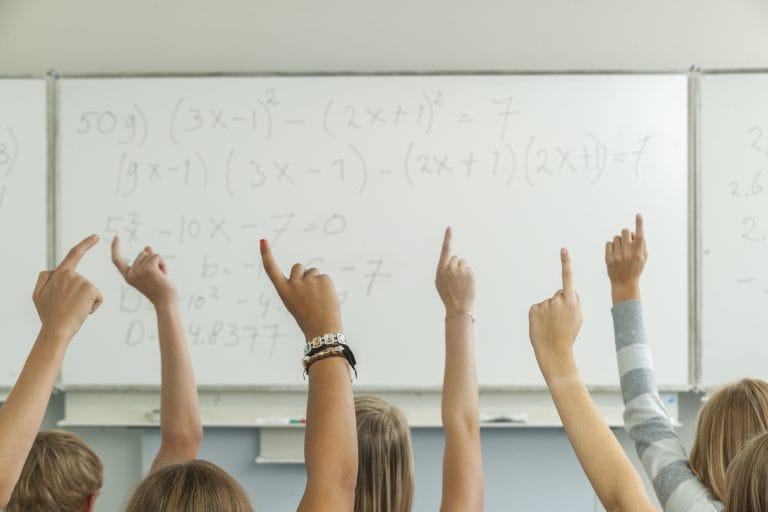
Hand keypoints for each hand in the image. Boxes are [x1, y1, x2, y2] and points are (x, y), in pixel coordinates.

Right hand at [33, 235, 102, 338]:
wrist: (56, 329)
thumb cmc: (48, 314)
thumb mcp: (38, 295)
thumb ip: (44, 279)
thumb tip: (52, 270)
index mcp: (58, 273)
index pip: (73, 254)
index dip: (85, 244)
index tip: (96, 236)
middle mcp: (70, 274)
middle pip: (83, 284)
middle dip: (80, 297)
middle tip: (67, 308)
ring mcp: (81, 280)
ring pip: (90, 292)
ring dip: (85, 303)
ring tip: (73, 310)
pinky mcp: (91, 289)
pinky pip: (97, 299)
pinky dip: (93, 307)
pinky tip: (82, 311)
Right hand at [111, 237, 176, 307]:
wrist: (166, 302)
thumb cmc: (160, 290)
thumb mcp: (151, 273)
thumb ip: (148, 260)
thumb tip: (147, 247)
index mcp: (128, 276)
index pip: (117, 261)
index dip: (115, 248)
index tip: (116, 237)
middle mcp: (130, 274)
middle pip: (142, 254)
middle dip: (153, 261)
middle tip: (157, 277)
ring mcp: (138, 271)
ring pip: (150, 254)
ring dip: (159, 263)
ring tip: (161, 277)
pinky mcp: (148, 268)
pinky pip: (157, 256)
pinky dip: (163, 264)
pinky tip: (164, 275)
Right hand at [260, 239, 342, 339]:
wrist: (322, 330)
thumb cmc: (308, 318)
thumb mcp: (296, 302)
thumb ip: (298, 287)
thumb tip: (310, 272)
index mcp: (284, 291)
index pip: (272, 270)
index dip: (266, 255)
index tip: (263, 241)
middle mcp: (294, 284)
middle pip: (298, 267)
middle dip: (304, 274)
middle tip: (310, 293)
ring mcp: (309, 281)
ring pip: (313, 272)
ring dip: (316, 281)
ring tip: (319, 299)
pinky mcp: (323, 280)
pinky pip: (324, 277)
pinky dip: (327, 286)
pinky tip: (326, 298)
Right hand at [435, 227, 474, 315]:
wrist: (458, 307)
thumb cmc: (448, 295)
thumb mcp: (440, 282)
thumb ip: (444, 270)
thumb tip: (452, 261)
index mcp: (441, 270)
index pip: (445, 250)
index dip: (447, 238)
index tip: (450, 228)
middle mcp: (450, 267)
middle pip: (456, 258)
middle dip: (456, 265)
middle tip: (455, 279)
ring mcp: (461, 270)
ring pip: (464, 263)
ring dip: (463, 270)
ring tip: (461, 282)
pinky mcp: (470, 273)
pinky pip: (470, 269)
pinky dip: (469, 275)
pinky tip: (466, 284)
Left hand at [528, 248, 582, 364]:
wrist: (554, 350)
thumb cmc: (568, 334)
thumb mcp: (577, 317)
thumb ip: (574, 301)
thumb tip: (567, 292)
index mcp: (571, 301)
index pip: (568, 278)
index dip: (566, 263)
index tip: (563, 250)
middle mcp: (557, 300)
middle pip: (559, 295)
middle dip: (560, 304)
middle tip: (561, 320)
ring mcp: (544, 304)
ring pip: (549, 303)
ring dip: (550, 311)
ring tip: (552, 325)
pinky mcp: (534, 309)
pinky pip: (538, 308)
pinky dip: (540, 315)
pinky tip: (543, 325)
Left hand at [605, 214, 646, 303]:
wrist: (624, 284)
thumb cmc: (635, 269)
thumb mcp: (643, 259)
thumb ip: (642, 245)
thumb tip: (636, 233)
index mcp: (638, 253)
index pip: (640, 236)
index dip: (639, 224)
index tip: (638, 215)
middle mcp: (628, 254)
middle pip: (625, 232)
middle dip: (626, 234)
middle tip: (627, 241)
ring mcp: (617, 256)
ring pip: (616, 237)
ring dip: (619, 241)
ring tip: (621, 250)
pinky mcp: (608, 259)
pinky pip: (608, 243)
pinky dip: (611, 246)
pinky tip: (614, 253)